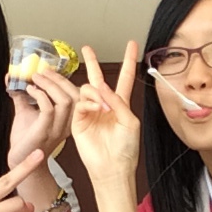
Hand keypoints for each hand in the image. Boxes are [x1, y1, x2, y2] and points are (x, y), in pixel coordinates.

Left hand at [7, 68, 79, 166]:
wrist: (20, 161)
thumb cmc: (26, 138)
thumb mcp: (26, 112)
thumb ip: (23, 95)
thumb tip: (12, 76)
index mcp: (68, 119)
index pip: (78, 95)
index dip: (65, 80)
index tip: (49, 71)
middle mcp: (67, 124)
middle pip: (75, 95)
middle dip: (58, 79)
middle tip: (41, 71)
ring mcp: (57, 129)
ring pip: (65, 100)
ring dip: (49, 85)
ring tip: (35, 78)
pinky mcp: (44, 132)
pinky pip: (48, 109)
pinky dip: (39, 95)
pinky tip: (30, 90)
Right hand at [71, 42, 140, 185]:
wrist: (112, 167)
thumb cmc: (126, 149)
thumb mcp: (130, 121)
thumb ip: (118, 101)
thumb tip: (103, 87)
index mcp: (121, 105)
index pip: (125, 78)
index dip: (129, 61)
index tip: (132, 45)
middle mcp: (104, 106)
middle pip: (98, 79)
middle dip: (92, 63)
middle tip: (87, 49)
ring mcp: (90, 112)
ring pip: (88, 89)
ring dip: (97, 93)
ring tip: (103, 107)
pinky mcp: (79, 120)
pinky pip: (81, 102)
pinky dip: (90, 102)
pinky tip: (97, 109)